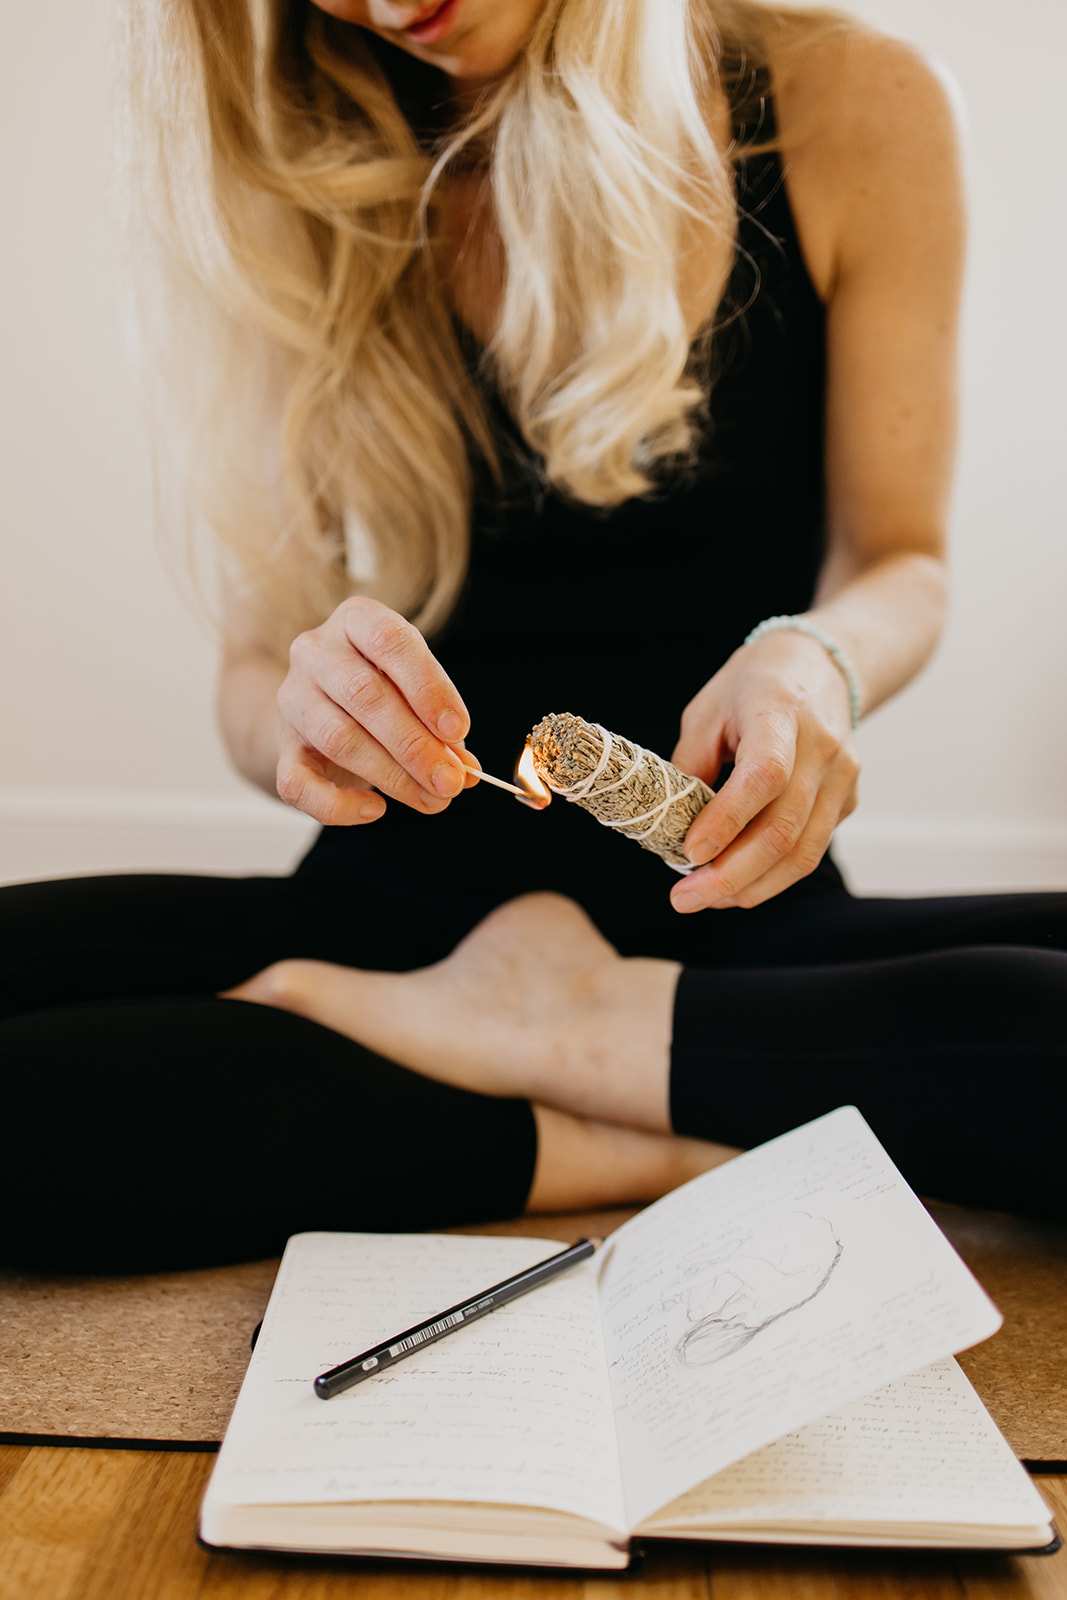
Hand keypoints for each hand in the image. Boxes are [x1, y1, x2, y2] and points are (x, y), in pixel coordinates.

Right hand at [274, 597, 478, 824]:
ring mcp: (292, 698)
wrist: (319, 709)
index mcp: (356, 620)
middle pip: (364, 695)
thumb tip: (466, 771)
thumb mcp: (415, 692)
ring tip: (431, 799)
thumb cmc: (383, 692)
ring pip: (338, 738)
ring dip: (392, 775)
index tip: (458, 731)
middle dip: (415, 744)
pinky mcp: (280, 747)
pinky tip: (376, 810)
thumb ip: (442, 727)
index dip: (427, 687)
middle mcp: (315, 651)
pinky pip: (297, 782)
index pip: (390, 642)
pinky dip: (338, 804)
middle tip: (451, 781)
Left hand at [668, 630, 859, 911]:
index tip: (688, 853)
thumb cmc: (752, 687)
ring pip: (804, 852)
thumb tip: (672, 827)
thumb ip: (690, 764)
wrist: (818, 666)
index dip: (726, 821)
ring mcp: (842, 777)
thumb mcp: (706, 710)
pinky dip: (772, 875)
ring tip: (707, 898)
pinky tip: (736, 880)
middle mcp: (822, 748)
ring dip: (752, 887)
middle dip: (730, 875)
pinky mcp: (847, 800)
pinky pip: (811, 849)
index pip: (763, 777)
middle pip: (783, 829)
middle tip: (684, 898)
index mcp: (780, 712)